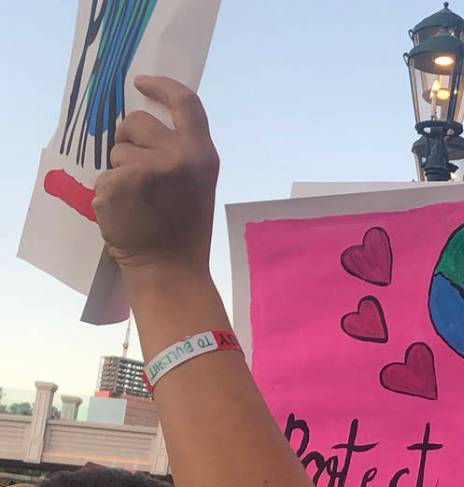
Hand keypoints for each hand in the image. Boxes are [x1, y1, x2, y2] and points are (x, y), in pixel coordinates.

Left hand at [92, 75, 218, 277]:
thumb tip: (146, 127)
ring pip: (116, 150)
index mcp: (202, 154)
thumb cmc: (184, 229)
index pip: (186, 103)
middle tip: (140, 173)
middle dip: (130, 140)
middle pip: (136, 122)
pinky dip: (109, 192)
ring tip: (137, 200)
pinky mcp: (118, 184)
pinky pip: (104, 175)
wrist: (170, 268)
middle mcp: (178, 156)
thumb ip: (182, 152)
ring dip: (119, 170)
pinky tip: (125, 212)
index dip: (163, 87)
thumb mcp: (198, 183)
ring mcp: (147, 169)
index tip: (143, 82)